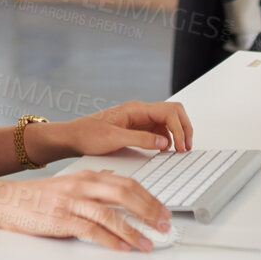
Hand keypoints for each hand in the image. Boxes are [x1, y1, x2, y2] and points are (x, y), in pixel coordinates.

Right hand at [0, 169, 171, 251]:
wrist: (7, 200)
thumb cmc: (39, 197)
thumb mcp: (70, 185)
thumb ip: (94, 187)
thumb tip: (120, 190)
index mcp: (87, 175)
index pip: (127, 183)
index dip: (150, 198)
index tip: (164, 211)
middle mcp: (82, 185)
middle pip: (124, 193)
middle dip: (149, 211)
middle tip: (164, 226)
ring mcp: (71, 202)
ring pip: (110, 213)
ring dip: (133, 231)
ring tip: (147, 244)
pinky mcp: (61, 219)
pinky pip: (91, 230)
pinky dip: (110, 240)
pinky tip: (122, 248)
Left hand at [52, 99, 192, 161]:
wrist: (74, 137)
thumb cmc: (89, 135)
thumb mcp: (115, 139)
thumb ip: (141, 139)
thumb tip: (164, 142)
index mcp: (136, 109)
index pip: (169, 112)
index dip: (180, 129)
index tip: (181, 147)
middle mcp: (140, 111)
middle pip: (173, 112)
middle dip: (184, 127)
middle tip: (186, 147)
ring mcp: (140, 119)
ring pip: (168, 120)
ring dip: (178, 133)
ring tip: (180, 150)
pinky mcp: (138, 128)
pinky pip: (160, 129)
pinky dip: (169, 138)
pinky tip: (167, 150)